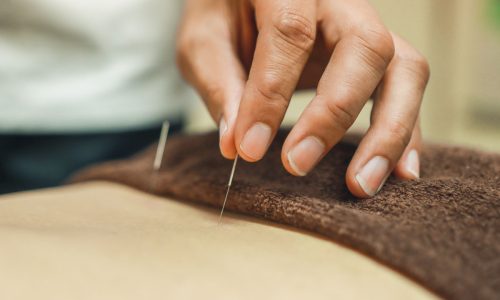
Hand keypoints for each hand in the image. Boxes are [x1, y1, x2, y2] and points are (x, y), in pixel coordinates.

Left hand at [176, 0, 429, 197]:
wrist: (250, 0)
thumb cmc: (225, 15)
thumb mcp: (204, 40)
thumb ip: (218, 83)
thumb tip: (236, 144)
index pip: (288, 33)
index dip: (270, 95)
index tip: (249, 149)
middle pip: (365, 46)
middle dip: (333, 114)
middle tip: (297, 164)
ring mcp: (366, 26)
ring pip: (405, 69)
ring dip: (390, 131)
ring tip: (362, 184)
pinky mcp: (379, 56)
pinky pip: (408, 87)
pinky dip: (408, 132)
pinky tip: (400, 171)